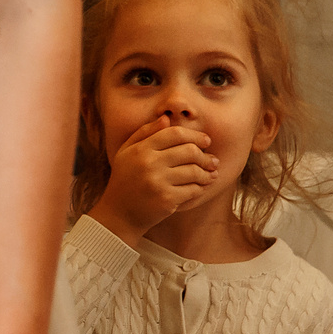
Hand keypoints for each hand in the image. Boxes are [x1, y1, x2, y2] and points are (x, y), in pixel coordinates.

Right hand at [91, 114, 216, 244]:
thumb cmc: (125, 180)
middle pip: (189, 151)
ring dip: (207, 173)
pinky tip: (202, 187)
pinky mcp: (166, 200)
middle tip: (213, 160)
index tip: (206, 141)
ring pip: (194, 171)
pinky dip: (200, 188)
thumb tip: (166, 119)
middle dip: (205, 156)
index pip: (175, 134)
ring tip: (212, 174)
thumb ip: (144, 133)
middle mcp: (149, 164)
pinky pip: (193, 189)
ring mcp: (158, 182)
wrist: (118, 214)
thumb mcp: (127, 152)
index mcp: (141, 149)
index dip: (195, 136)